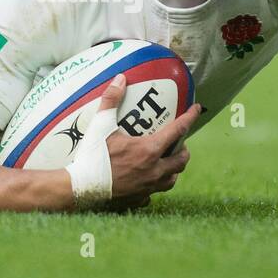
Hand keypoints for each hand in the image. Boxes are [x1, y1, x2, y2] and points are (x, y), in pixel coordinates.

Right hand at [96, 74, 199, 207]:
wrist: (80, 189)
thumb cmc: (92, 157)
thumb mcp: (101, 125)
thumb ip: (111, 100)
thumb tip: (120, 78)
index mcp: (149, 150)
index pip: (178, 130)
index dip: (190, 118)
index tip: (197, 109)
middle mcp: (154, 170)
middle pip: (181, 160)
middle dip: (184, 150)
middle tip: (178, 142)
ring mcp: (148, 187)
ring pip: (172, 179)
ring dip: (173, 169)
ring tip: (166, 162)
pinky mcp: (139, 199)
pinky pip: (153, 193)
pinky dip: (153, 186)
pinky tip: (145, 181)